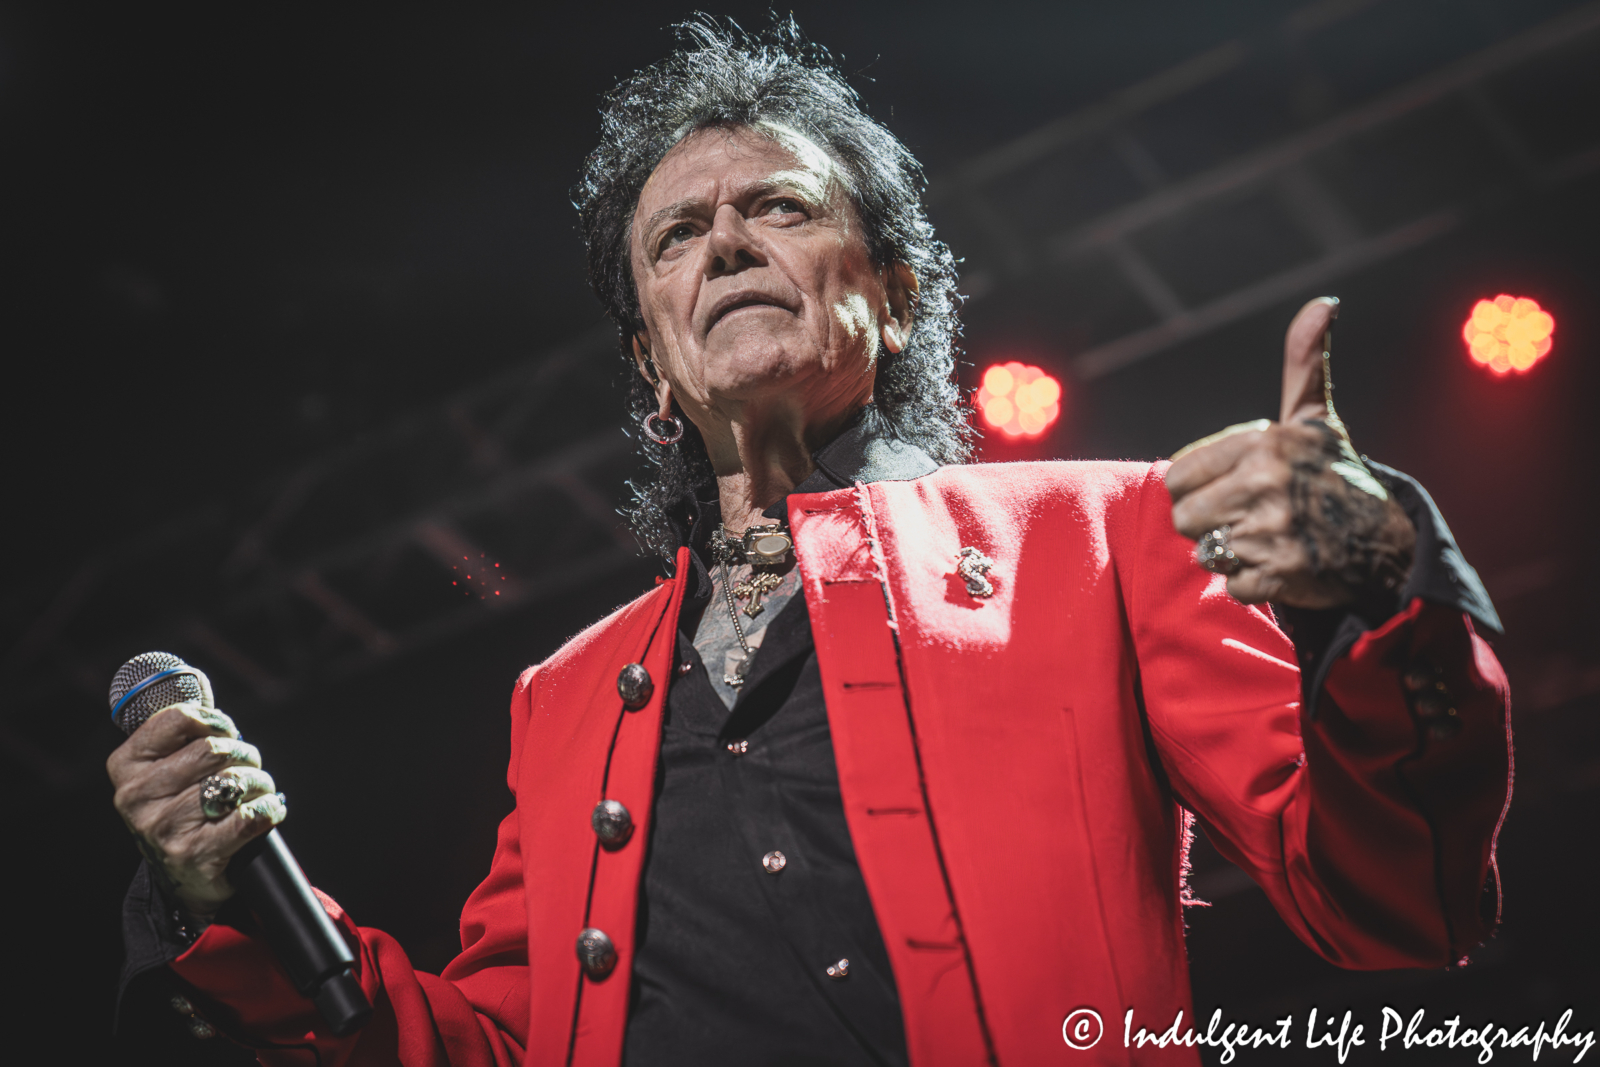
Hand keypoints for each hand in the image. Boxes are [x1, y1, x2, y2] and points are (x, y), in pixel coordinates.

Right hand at [107, 703, 284, 920]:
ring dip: (260, 783)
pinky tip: (267, 810)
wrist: (185, 873)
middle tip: (249, 765)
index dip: (216, 720)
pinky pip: (248, 818)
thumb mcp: (169, 766)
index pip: (179, 718)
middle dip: (245, 753)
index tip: (227, 731)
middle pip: (214, 750)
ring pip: (234, 782)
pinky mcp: (192, 855)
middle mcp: (136, 797)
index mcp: (127, 766)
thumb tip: (197, 684)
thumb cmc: (184, 805)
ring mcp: (162, 829)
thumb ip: (182, 728)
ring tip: (257, 790)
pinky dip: (268, 809)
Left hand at [1166, 296, 1415, 608]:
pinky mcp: (1281, 574)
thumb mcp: (1315, 420)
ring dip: (1231, 554)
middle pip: (1184, 519)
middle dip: (1211, 523)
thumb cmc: (1334, 476)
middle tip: (1251, 517)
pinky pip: (1232, 586)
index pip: (1178, 477)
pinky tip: (1281, 566)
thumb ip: (1304, 364)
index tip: (1233, 487)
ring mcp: (1273, 530)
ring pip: (1205, 552)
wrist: (1387, 541)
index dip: (1199, 488)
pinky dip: (1252, 584)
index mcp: (1263, 443)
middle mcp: (1266, 483)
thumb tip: (1324, 303)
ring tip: (1268, 540)